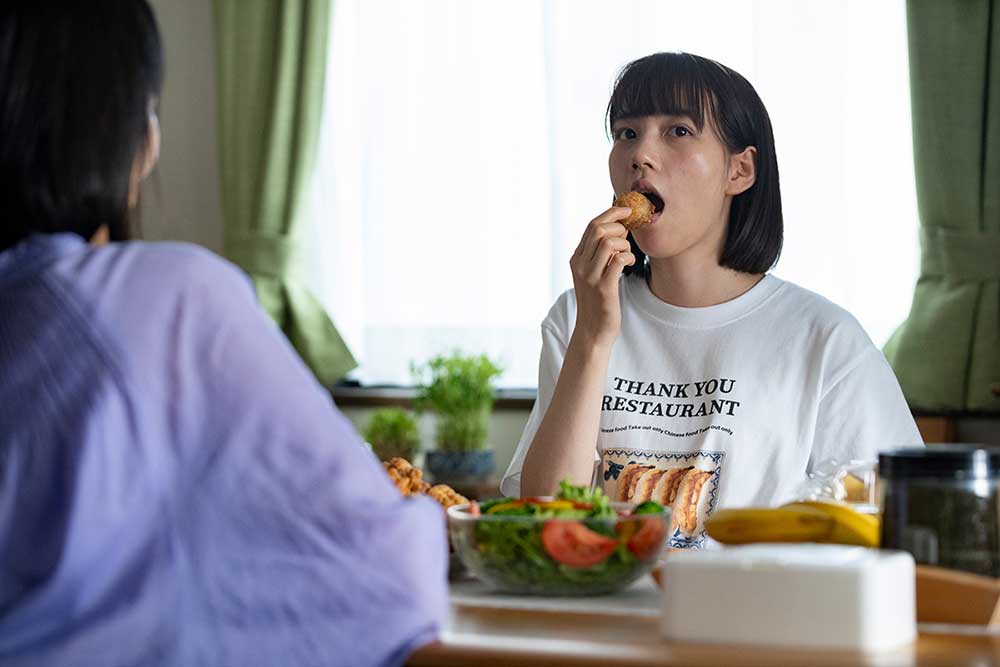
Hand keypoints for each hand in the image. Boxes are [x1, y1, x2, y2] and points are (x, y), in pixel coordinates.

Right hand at [569, 206, 635, 348]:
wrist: (593, 331)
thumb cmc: (598, 301)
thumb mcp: (593, 274)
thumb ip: (599, 254)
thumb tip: (618, 229)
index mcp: (576, 258)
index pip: (592, 225)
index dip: (612, 213)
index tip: (627, 210)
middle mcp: (580, 265)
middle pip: (599, 229)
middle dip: (620, 228)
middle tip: (628, 238)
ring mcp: (590, 276)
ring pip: (609, 243)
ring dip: (625, 245)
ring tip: (628, 256)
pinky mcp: (603, 288)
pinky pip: (619, 261)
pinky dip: (629, 258)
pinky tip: (630, 265)